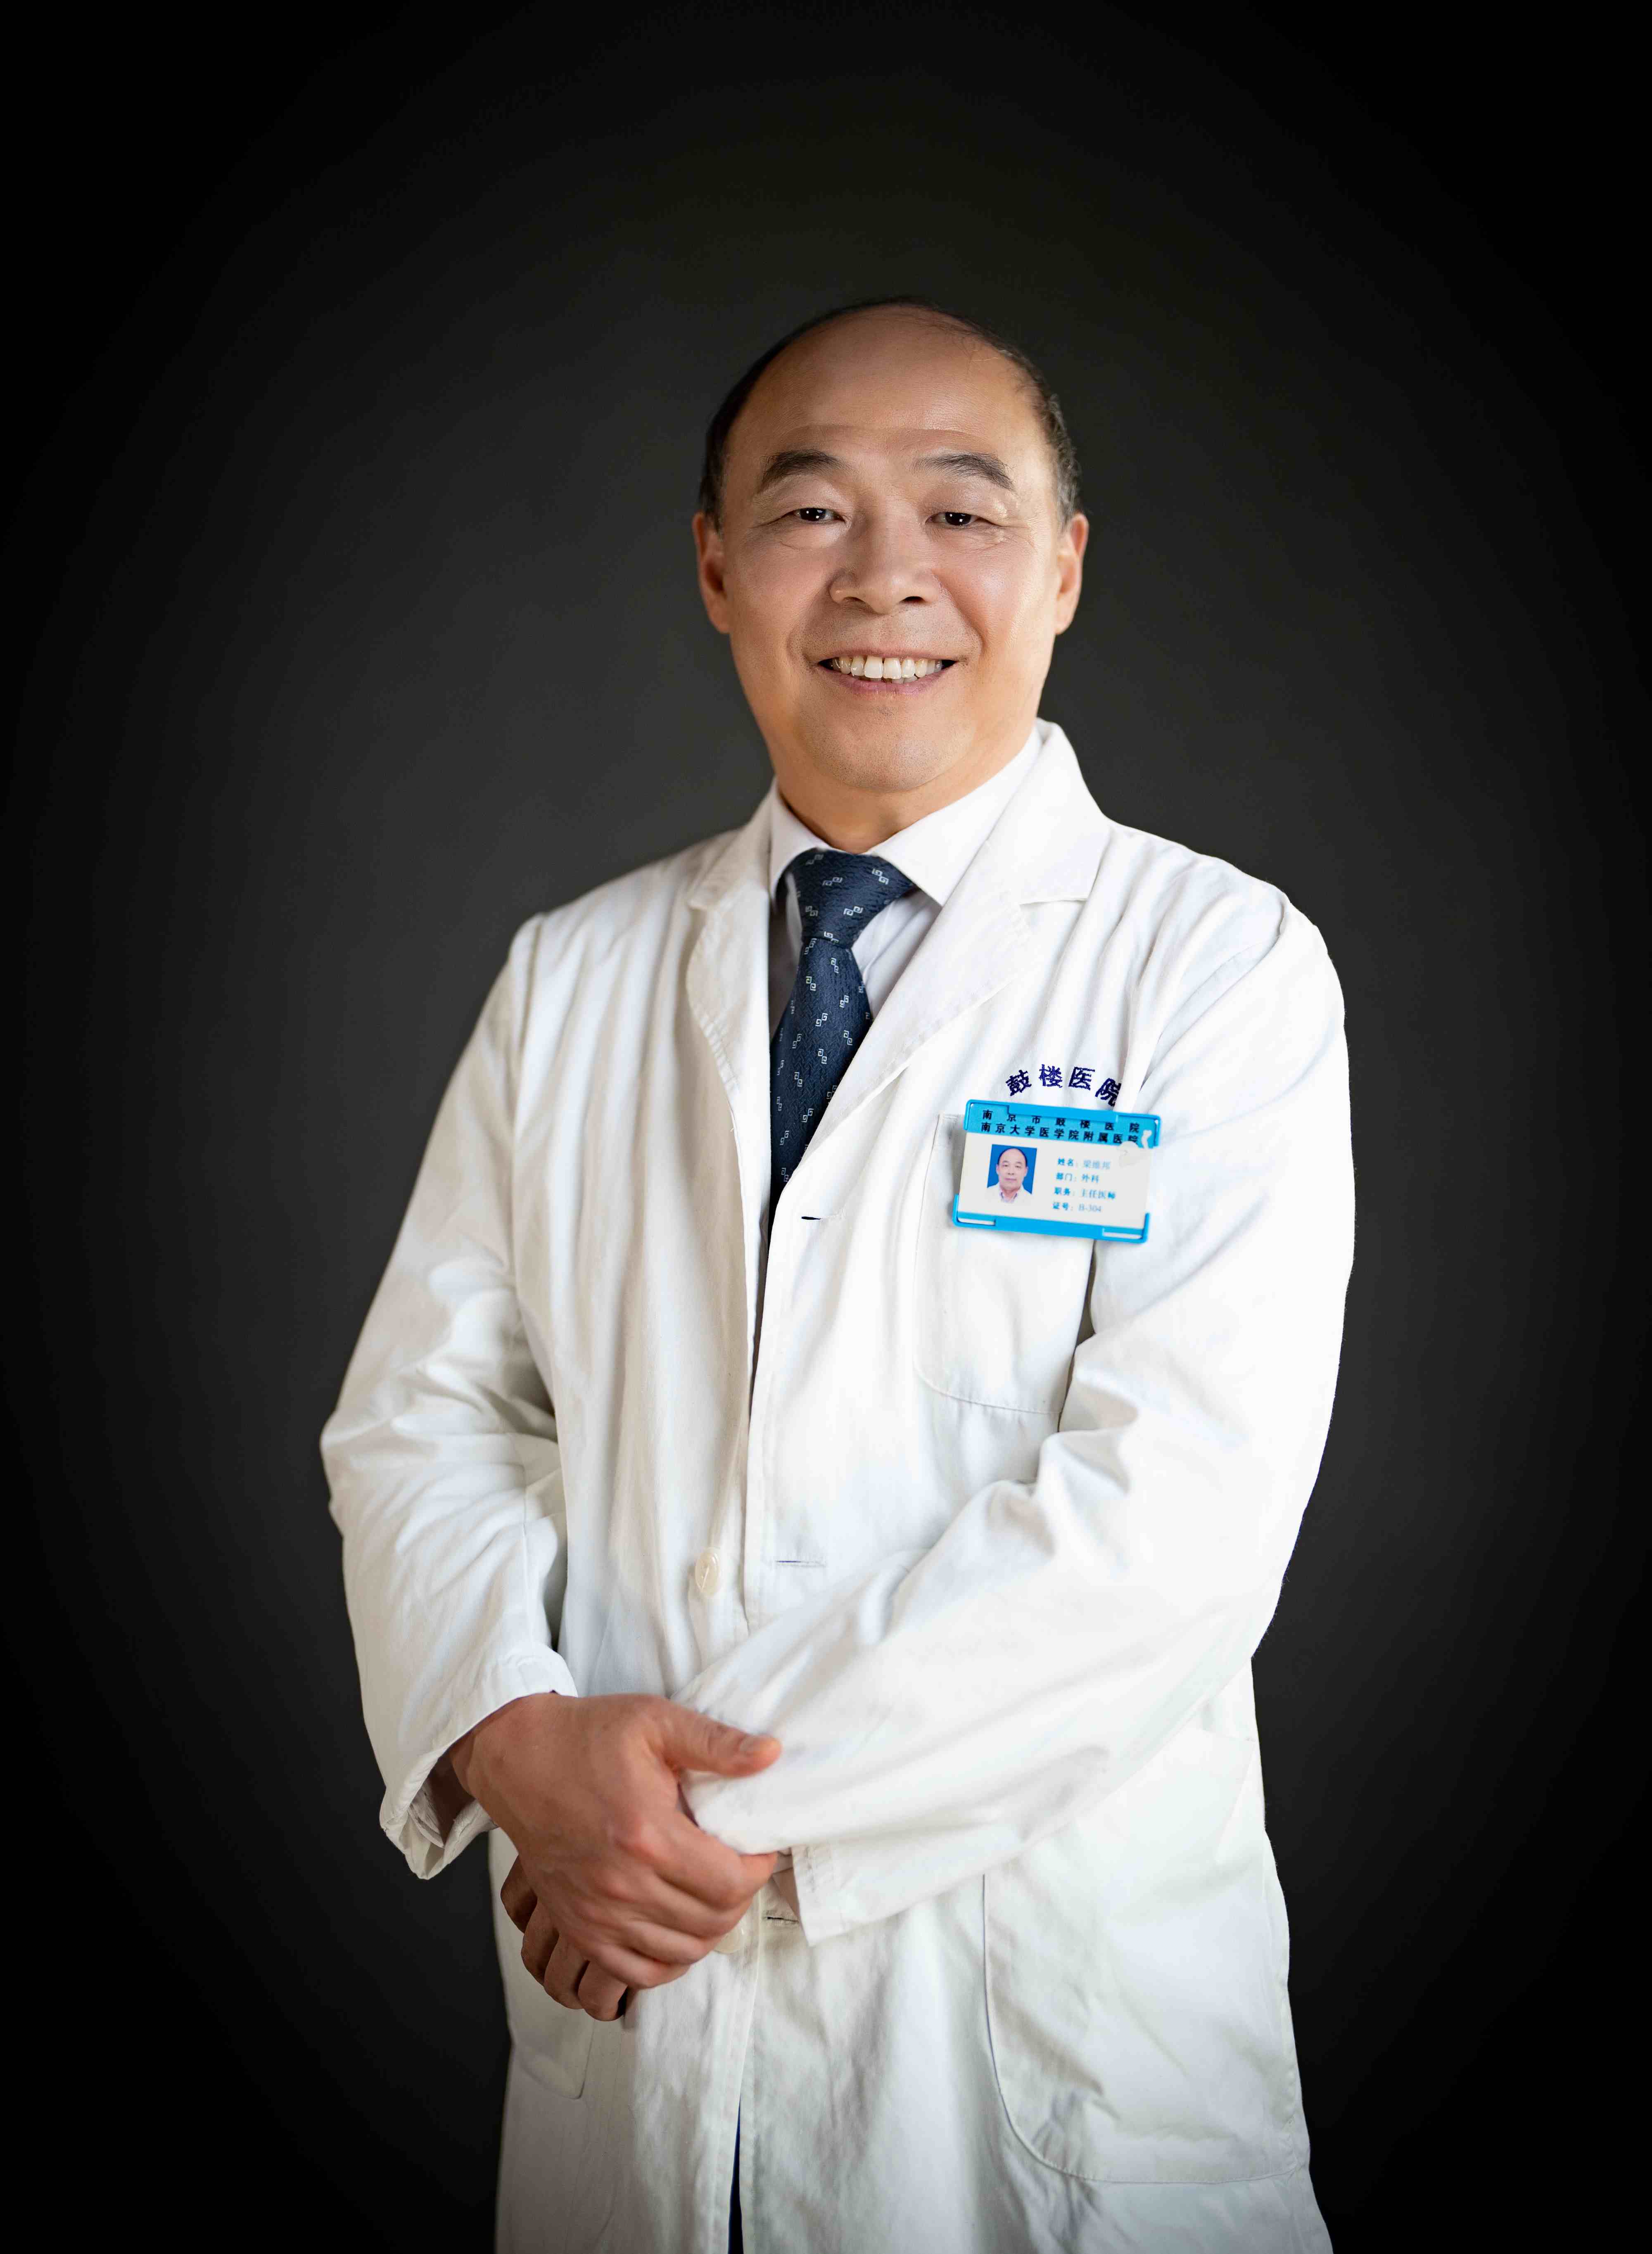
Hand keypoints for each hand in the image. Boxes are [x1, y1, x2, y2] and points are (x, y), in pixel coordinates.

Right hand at [449, 1693, 779, 2022]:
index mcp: (648, 1834)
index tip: (759, 1849)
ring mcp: (597, 1914)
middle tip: (740, 1869)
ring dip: (710, 1930)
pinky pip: (637, 1973)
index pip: (730, 1884)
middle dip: (740, 1898)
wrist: (519, 1760)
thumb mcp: (656, 1721)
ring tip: (714, 1894)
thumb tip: (772, 1755)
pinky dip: (669, 1961)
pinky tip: (680, 1931)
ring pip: (681, 1952)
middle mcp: (622, 1884)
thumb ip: (717, 1742)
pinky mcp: (579, 1927)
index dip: (758, 1870)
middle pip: (712, 1923)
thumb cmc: (589, 1736)